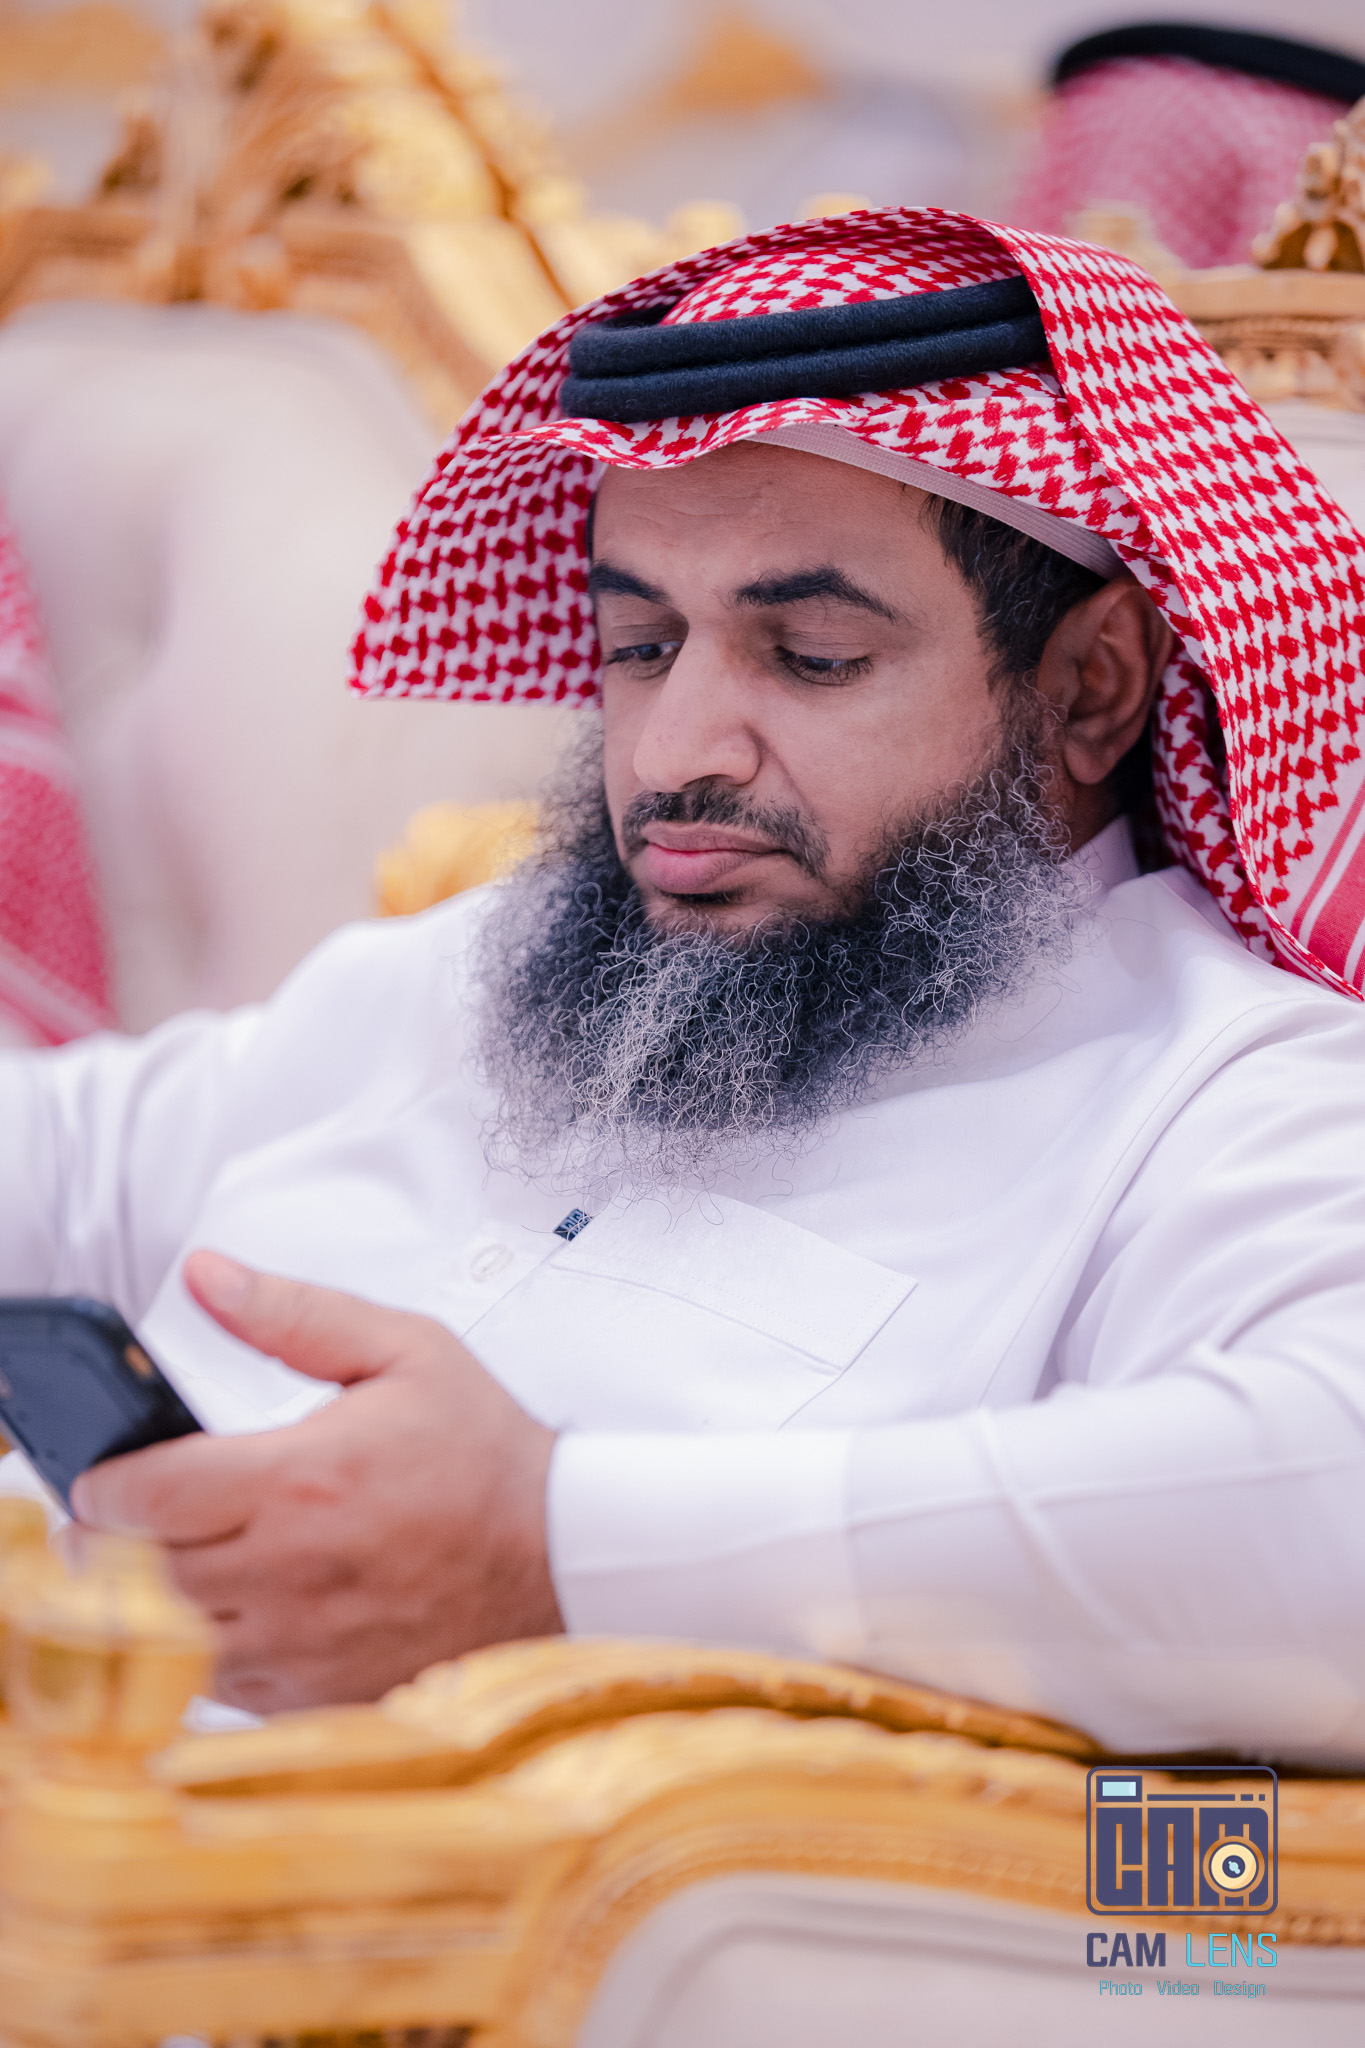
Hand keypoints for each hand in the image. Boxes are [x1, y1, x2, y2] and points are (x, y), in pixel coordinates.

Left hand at [70, 1251, 561, 1712]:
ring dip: (159, 1597)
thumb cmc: (484, 1455)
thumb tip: (208, 1275)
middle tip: (136, 1510)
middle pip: (137, 1570)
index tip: (109, 1471)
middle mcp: (292, 1572)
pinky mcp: (319, 1694)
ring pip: (169, 1637)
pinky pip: (222, 1685)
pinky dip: (212, 1647)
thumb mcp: (402, 1350)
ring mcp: (302, 1645)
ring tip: (186, 1554)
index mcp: (302, 1480)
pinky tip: (243, 1605)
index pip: (145, 1494)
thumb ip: (293, 1312)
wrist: (559, 1554)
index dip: (106, 1481)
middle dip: (117, 1537)